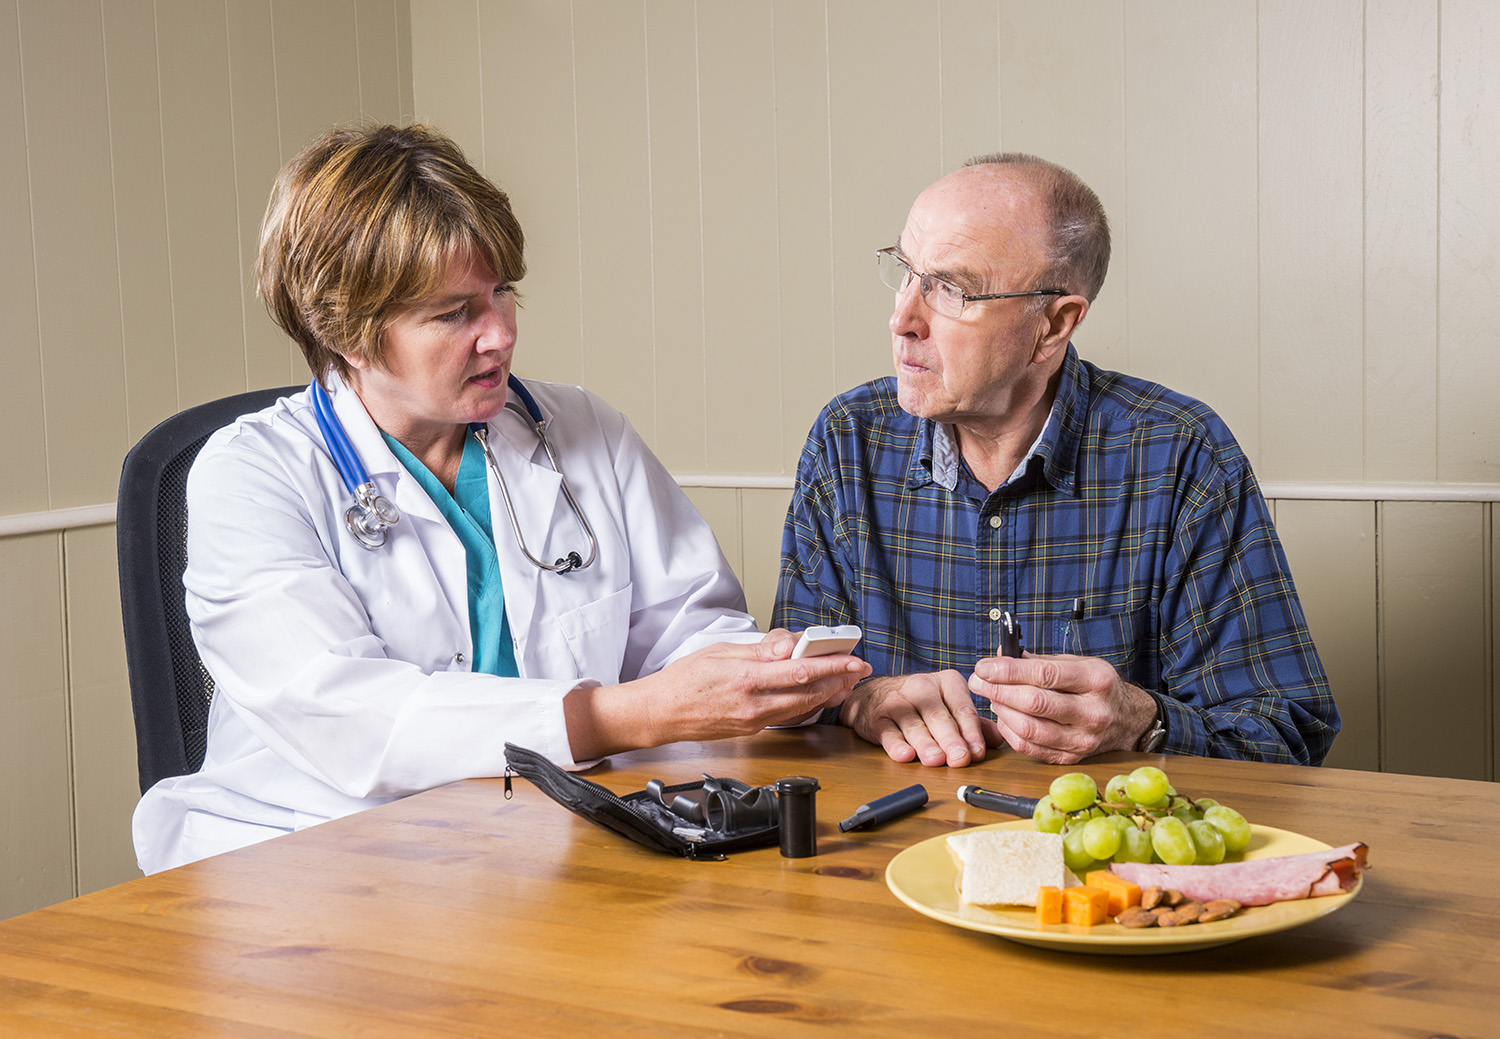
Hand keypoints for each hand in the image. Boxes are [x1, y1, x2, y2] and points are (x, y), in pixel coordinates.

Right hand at [566, 630, 869, 758]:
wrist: (661, 713)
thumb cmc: (685, 679)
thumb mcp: (721, 651)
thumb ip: (759, 650)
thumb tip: (789, 645)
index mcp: (746, 679)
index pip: (800, 671)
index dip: (832, 666)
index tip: (852, 658)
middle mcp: (754, 705)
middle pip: (808, 694)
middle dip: (839, 681)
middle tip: (859, 669)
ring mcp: (754, 722)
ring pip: (802, 708)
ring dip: (827, 695)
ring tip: (846, 682)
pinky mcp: (752, 730)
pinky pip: (787, 717)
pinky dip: (806, 705)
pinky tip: (817, 696)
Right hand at [839, 672, 1001, 767]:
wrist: (874, 695)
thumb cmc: (919, 703)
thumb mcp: (949, 704)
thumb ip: (973, 722)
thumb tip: (998, 738)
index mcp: (946, 683)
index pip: (962, 709)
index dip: (971, 732)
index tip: (978, 752)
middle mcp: (922, 687)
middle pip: (939, 717)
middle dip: (951, 740)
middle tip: (961, 758)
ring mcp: (898, 702)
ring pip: (914, 725)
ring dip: (926, 744)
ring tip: (936, 759)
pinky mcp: (878, 718)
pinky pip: (888, 733)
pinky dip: (896, 746)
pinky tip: (905, 755)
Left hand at [968, 652, 1156, 763]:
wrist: (1129, 720)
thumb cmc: (1098, 686)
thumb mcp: (1078, 664)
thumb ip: (1040, 661)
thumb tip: (1001, 655)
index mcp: (1096, 681)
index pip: (1044, 675)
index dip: (1008, 670)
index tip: (984, 666)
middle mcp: (1093, 712)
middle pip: (1034, 703)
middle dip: (998, 691)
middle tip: (977, 681)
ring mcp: (1084, 739)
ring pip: (1030, 729)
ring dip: (1002, 712)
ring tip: (991, 698)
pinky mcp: (1073, 758)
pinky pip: (1032, 749)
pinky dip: (1011, 732)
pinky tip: (1005, 717)